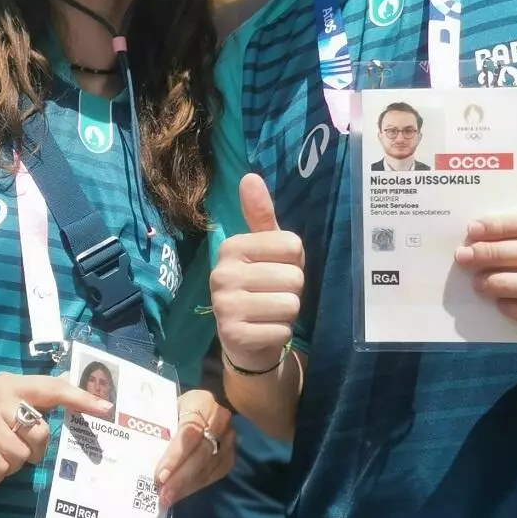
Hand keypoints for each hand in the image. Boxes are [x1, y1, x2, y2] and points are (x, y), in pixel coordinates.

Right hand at [0, 372, 109, 487]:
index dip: (80, 398)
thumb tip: (64, 409)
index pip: (52, 388)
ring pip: (20, 456)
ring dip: (7, 467)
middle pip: (40, 433)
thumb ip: (28, 407)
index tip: (105, 408)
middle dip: (31, 453)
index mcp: (9, 384)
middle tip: (10, 453)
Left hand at [154, 391, 234, 507]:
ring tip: (167, 499)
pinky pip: (213, 475)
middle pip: (201, 453)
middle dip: (180, 477)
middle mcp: (220, 420)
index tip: (160, 475)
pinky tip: (179, 494)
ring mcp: (228, 439)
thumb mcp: (165, 407)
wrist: (200, 406)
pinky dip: (194, 486)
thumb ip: (153, 423)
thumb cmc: (175, 407)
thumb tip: (127, 441)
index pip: (189, 432)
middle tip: (163, 495)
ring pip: (208, 467)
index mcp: (202, 402)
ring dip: (186, 486)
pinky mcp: (229, 455)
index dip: (175, 456)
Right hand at [210, 175, 305, 371]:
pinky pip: (282, 330)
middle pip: (294, 277)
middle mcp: (221, 273)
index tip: (275, 270)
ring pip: (290, 303)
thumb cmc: (261, 287)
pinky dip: (280, 333)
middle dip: (292, 290)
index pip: (292, 245)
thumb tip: (250, 176)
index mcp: (230, 246)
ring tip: (269, 312)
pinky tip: (264, 330)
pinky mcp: (233, 335)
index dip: (294, 261)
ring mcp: (224, 306)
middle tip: (272, 295)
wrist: (244, 340)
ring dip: (287, 312)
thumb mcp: (263, 250)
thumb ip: (261, 215)